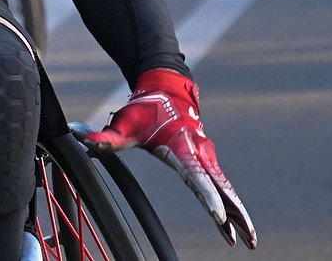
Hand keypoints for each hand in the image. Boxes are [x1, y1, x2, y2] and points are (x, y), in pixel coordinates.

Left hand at [80, 68, 256, 248]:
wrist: (166, 89)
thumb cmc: (145, 108)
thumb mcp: (125, 123)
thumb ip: (106, 136)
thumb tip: (82, 139)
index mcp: (182, 148)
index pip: (197, 177)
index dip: (207, 197)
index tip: (218, 216)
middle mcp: (200, 154)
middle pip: (221, 188)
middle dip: (235, 213)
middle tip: (248, 239)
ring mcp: (206, 157)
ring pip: (226, 189)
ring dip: (238, 213)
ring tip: (249, 241)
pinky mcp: (207, 161)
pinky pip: (222, 186)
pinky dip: (232, 204)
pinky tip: (236, 225)